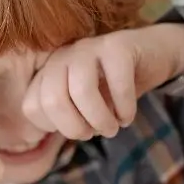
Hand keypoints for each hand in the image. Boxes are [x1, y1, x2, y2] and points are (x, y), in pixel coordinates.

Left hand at [22, 23, 183, 139]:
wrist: (151, 54)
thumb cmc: (112, 87)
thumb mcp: (82, 105)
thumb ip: (58, 118)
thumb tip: (32, 137)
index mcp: (48, 72)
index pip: (32, 108)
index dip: (57, 128)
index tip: (80, 129)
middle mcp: (63, 57)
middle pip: (52, 100)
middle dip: (75, 128)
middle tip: (95, 133)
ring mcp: (89, 47)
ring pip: (81, 90)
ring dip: (100, 120)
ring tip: (113, 128)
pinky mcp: (118, 46)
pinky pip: (117, 83)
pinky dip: (125, 109)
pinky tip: (128, 116)